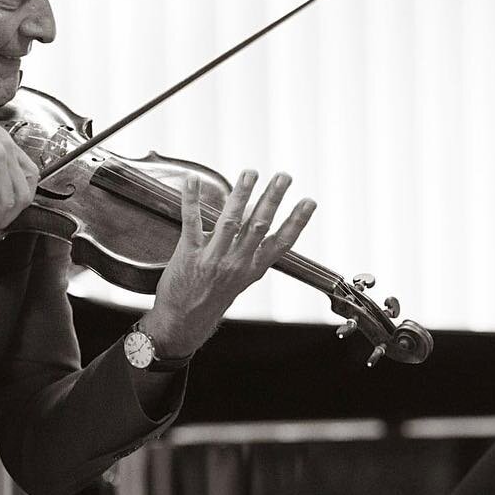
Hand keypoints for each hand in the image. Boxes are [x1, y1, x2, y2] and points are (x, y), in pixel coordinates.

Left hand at [141, 169, 315, 356]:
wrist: (184, 321)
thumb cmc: (213, 295)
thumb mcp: (240, 275)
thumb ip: (248, 243)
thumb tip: (255, 208)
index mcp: (253, 268)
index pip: (281, 243)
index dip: (297, 222)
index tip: (309, 202)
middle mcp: (237, 263)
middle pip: (259, 226)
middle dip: (272, 199)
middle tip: (284, 177)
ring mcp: (213, 259)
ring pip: (231, 222)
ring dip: (241, 194)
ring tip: (251, 173)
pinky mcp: (189, 254)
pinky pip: (192, 222)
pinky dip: (192, 199)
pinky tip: (193, 180)